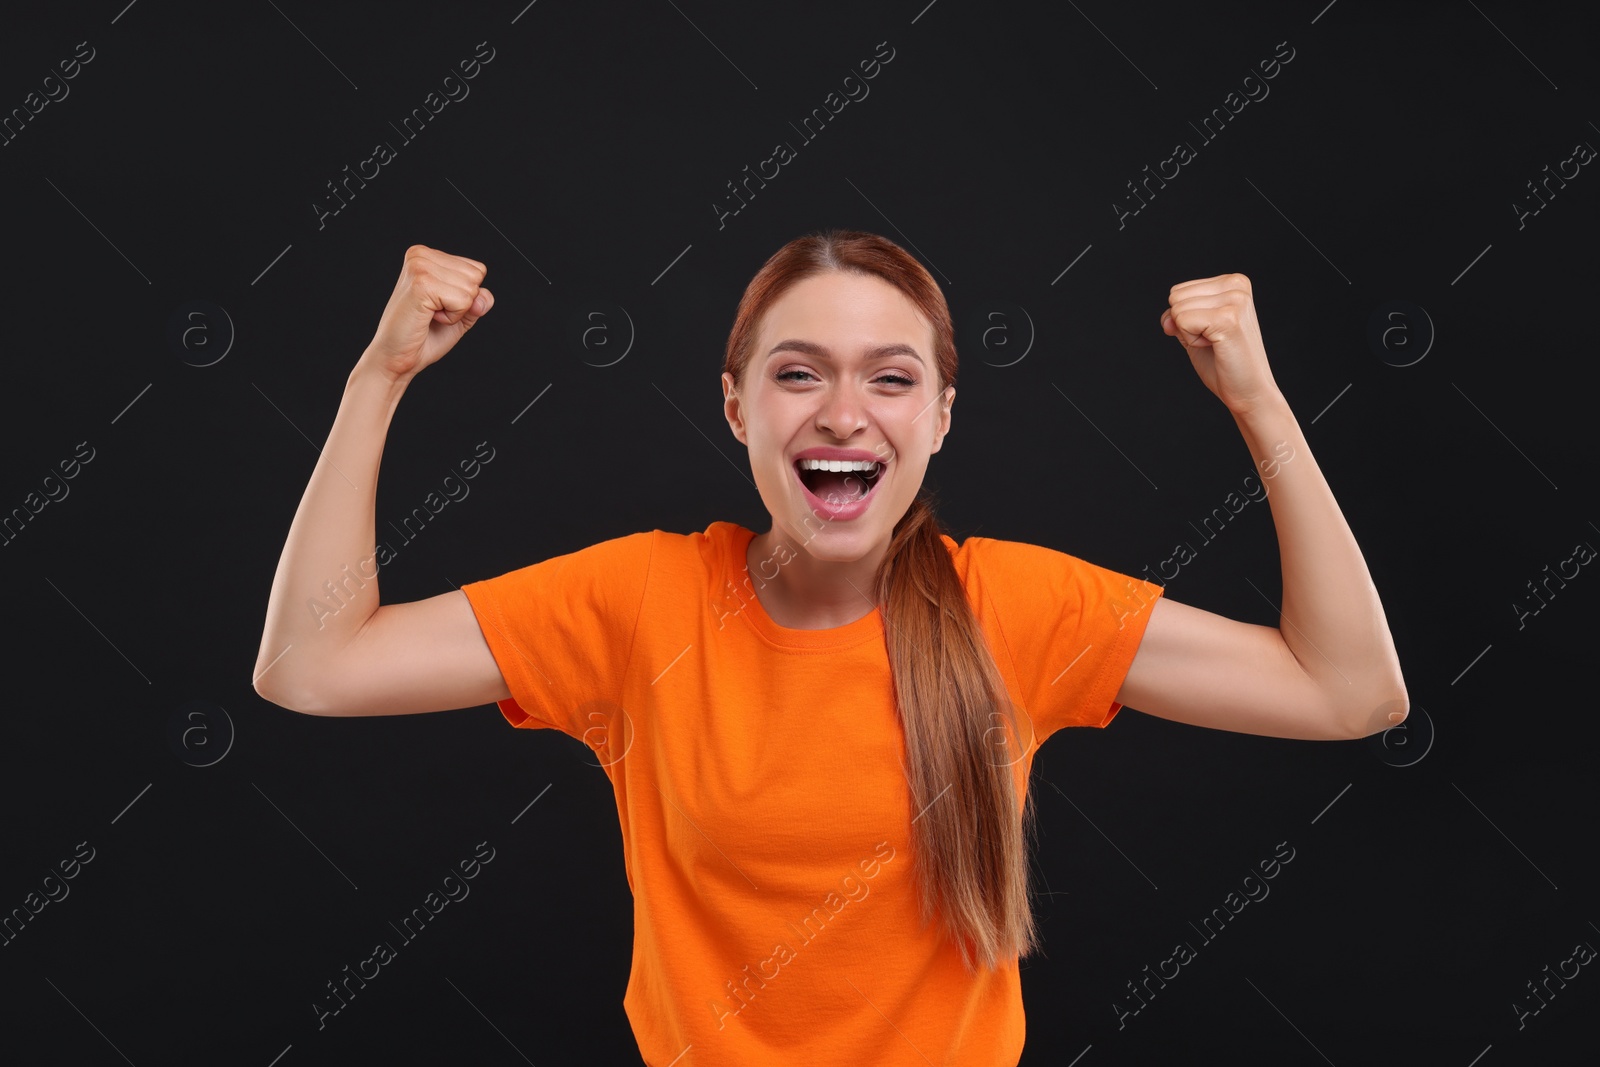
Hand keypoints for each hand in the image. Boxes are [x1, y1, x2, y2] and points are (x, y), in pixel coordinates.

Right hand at [358, 245, 494, 383]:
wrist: (396, 358)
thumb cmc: (424, 337)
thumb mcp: (461, 314)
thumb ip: (479, 300)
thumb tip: (484, 296)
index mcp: (426, 255)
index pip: (477, 269)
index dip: (466, 296)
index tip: (438, 306)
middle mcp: (420, 255)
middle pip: (476, 276)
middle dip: (462, 302)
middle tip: (433, 313)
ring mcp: (420, 267)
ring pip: (471, 289)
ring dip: (455, 311)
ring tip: (429, 315)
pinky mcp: (422, 284)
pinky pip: (463, 301)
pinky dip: (451, 317)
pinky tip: (427, 318)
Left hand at [1159, 273, 1281, 416]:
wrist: (1249, 391)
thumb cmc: (1223, 363)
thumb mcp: (1194, 332)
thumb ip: (1177, 317)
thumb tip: (1166, 318)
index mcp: (1233, 282)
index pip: (1178, 291)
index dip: (1186, 319)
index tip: (1212, 333)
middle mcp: (1237, 285)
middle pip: (1175, 297)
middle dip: (1186, 325)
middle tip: (1214, 341)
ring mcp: (1235, 300)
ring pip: (1177, 310)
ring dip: (1191, 334)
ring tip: (1217, 344)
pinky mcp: (1228, 319)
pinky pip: (1182, 322)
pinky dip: (1192, 341)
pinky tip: (1216, 347)